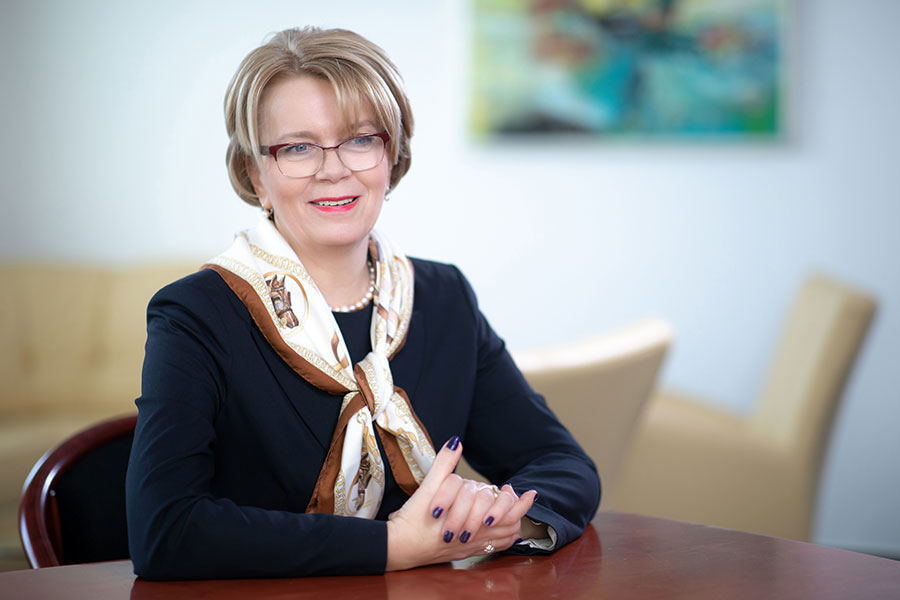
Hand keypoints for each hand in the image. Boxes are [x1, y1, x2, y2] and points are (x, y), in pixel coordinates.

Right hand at [385, 436, 535, 570]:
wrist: (398, 548)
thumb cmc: (414, 519)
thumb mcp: (429, 487)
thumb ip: (445, 463)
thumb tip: (456, 441)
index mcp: (472, 518)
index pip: (505, 510)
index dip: (518, 502)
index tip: (530, 493)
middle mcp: (476, 536)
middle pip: (508, 525)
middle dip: (518, 511)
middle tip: (524, 498)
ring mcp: (470, 546)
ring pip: (501, 538)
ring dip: (512, 525)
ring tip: (517, 514)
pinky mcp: (462, 553)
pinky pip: (490, 549)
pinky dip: (501, 540)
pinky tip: (502, 533)